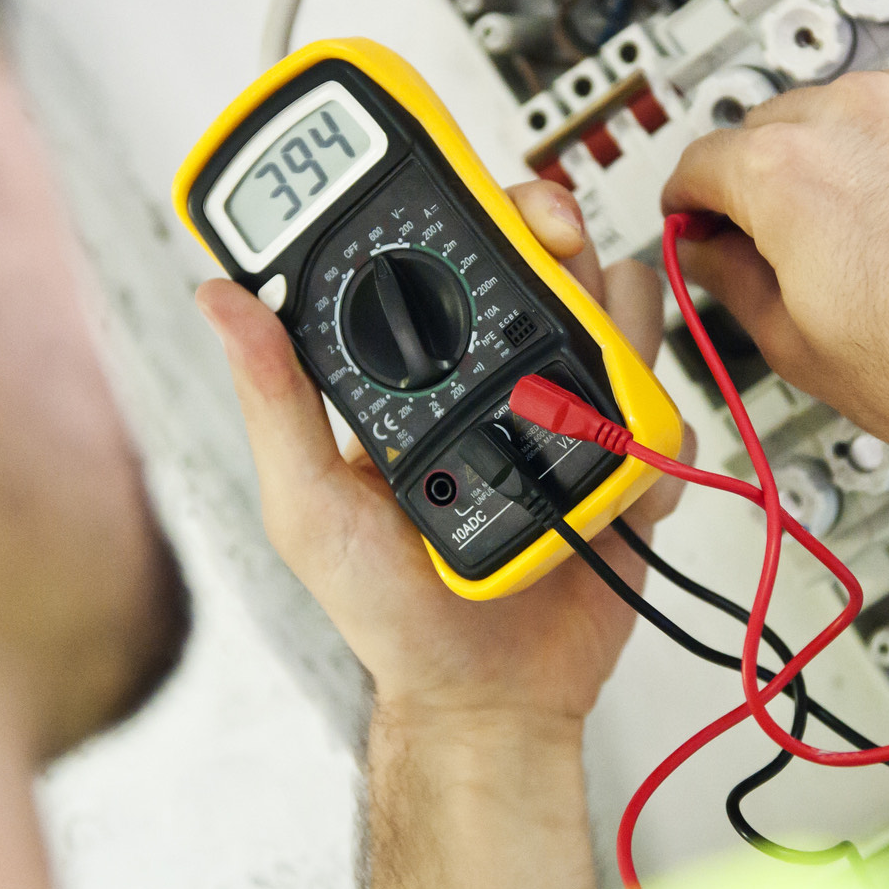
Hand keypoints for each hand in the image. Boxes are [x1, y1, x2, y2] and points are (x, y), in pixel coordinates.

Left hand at [196, 182, 680, 727]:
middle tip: (552, 244)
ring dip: (617, 322)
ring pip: (619, 316)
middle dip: (557, 237)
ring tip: (594, 367)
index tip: (470, 189)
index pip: (445, 257)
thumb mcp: (309, 502)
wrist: (485, 699)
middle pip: (546, 263)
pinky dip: (653, 438)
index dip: (462, 209)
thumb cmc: (388, 612)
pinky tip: (616, 475)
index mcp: (419, 374)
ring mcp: (566, 416)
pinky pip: (666, 419)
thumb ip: (275, 399)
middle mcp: (498, 380)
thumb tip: (223, 298)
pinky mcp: (624, 464)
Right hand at [660, 52, 888, 486]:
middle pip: (781, 123)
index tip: (706, 211)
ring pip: (866, 103)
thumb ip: (732, 280)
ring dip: (866, 149)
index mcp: (787, 173)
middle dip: (782, 175)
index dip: (697, 199)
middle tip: (816, 236)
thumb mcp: (800, 348)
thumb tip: (704, 248)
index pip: (704, 158)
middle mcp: (858, 113)